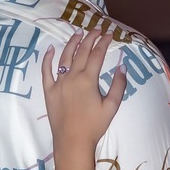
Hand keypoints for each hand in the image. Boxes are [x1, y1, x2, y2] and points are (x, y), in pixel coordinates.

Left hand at [41, 30, 127, 163]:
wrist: (72, 141)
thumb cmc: (94, 126)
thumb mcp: (112, 106)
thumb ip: (118, 85)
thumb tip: (123, 66)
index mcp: (88, 79)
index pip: (97, 55)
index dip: (104, 42)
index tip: (110, 33)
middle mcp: (72, 77)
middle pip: (81, 51)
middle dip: (90, 38)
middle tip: (97, 28)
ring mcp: (58, 82)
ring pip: (64, 57)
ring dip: (72, 43)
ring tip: (78, 32)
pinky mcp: (48, 90)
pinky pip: (46, 71)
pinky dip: (47, 59)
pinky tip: (50, 49)